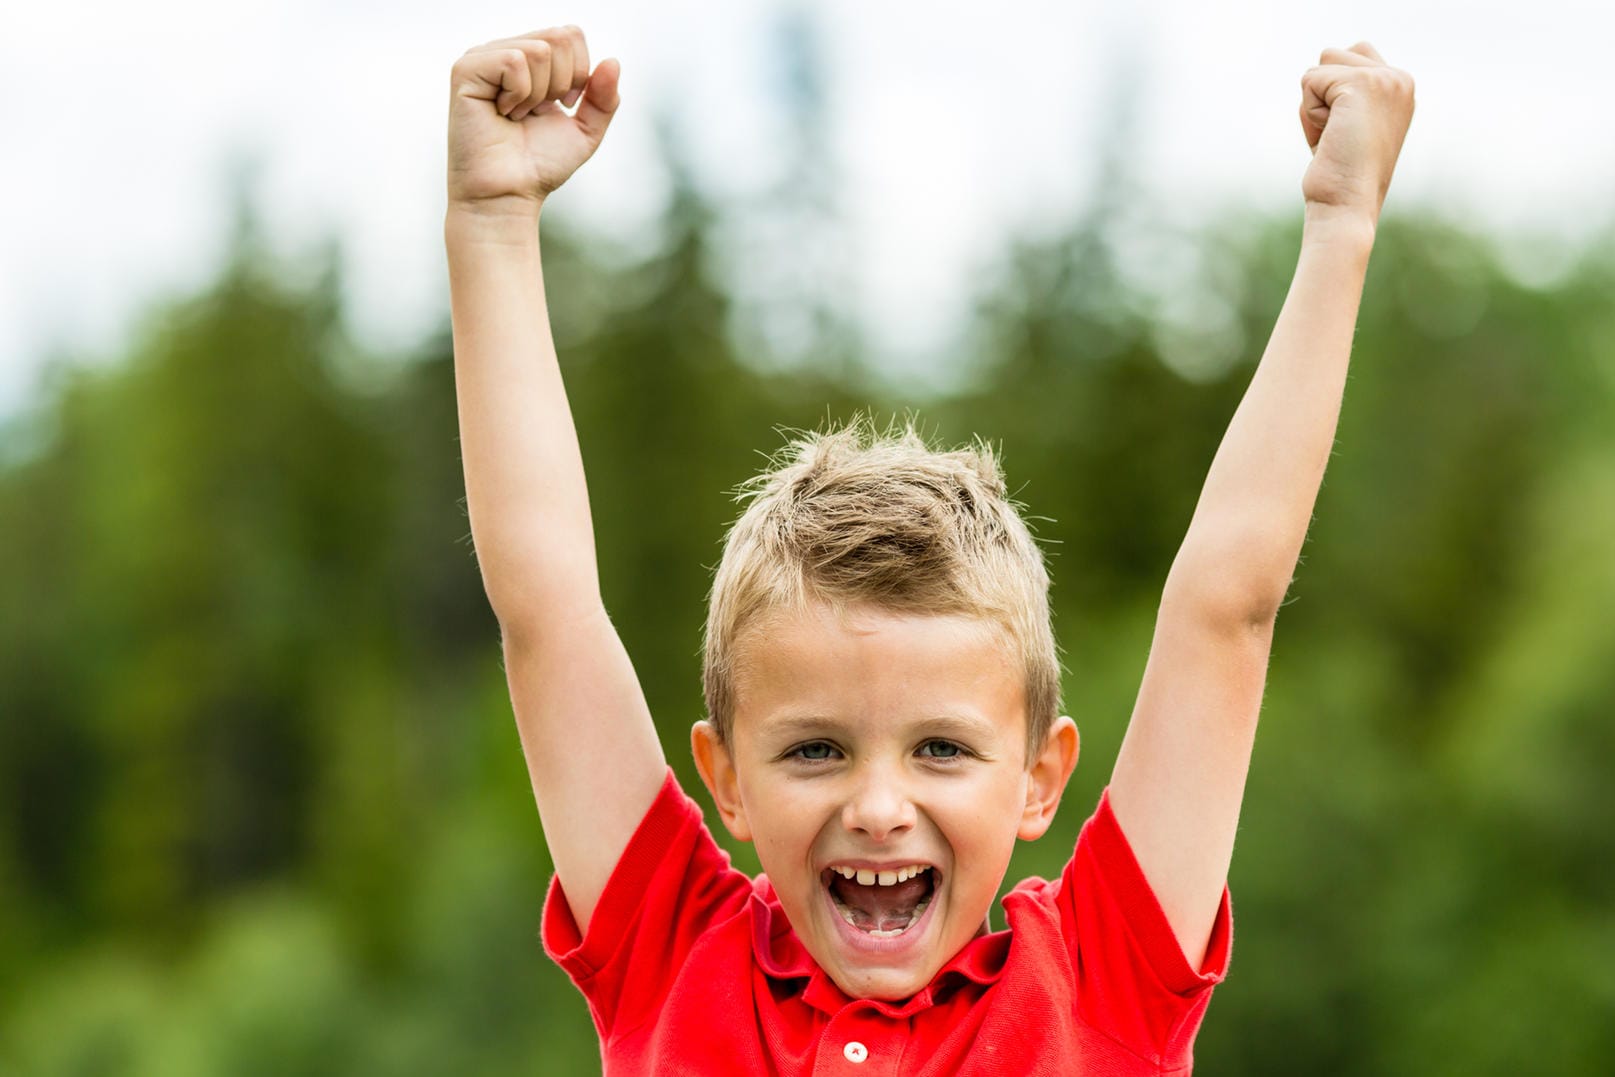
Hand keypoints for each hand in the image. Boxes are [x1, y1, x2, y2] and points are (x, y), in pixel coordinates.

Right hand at [446, 26, 620, 214]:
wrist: (508, 195)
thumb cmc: (538, 166)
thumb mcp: (585, 130)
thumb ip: (604, 98)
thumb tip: (613, 61)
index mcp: (529, 60)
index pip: (570, 35)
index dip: (579, 73)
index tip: (560, 106)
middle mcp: (504, 52)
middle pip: (559, 37)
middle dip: (562, 83)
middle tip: (537, 112)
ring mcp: (482, 58)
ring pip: (539, 50)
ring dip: (538, 95)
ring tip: (516, 116)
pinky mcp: (465, 70)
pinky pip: (514, 61)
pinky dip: (519, 95)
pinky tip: (502, 114)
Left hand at [1298, 43, 1414, 223]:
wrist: (1347, 208)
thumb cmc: (1340, 177)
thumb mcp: (1347, 129)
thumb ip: (1343, 97)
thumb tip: (1316, 76)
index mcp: (1401, 89)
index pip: (1350, 59)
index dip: (1331, 98)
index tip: (1345, 136)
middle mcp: (1401, 79)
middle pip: (1334, 55)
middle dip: (1321, 96)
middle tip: (1338, 137)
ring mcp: (1385, 79)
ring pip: (1321, 65)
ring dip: (1314, 104)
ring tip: (1335, 136)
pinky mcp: (1362, 84)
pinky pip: (1310, 81)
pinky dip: (1309, 114)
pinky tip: (1330, 138)